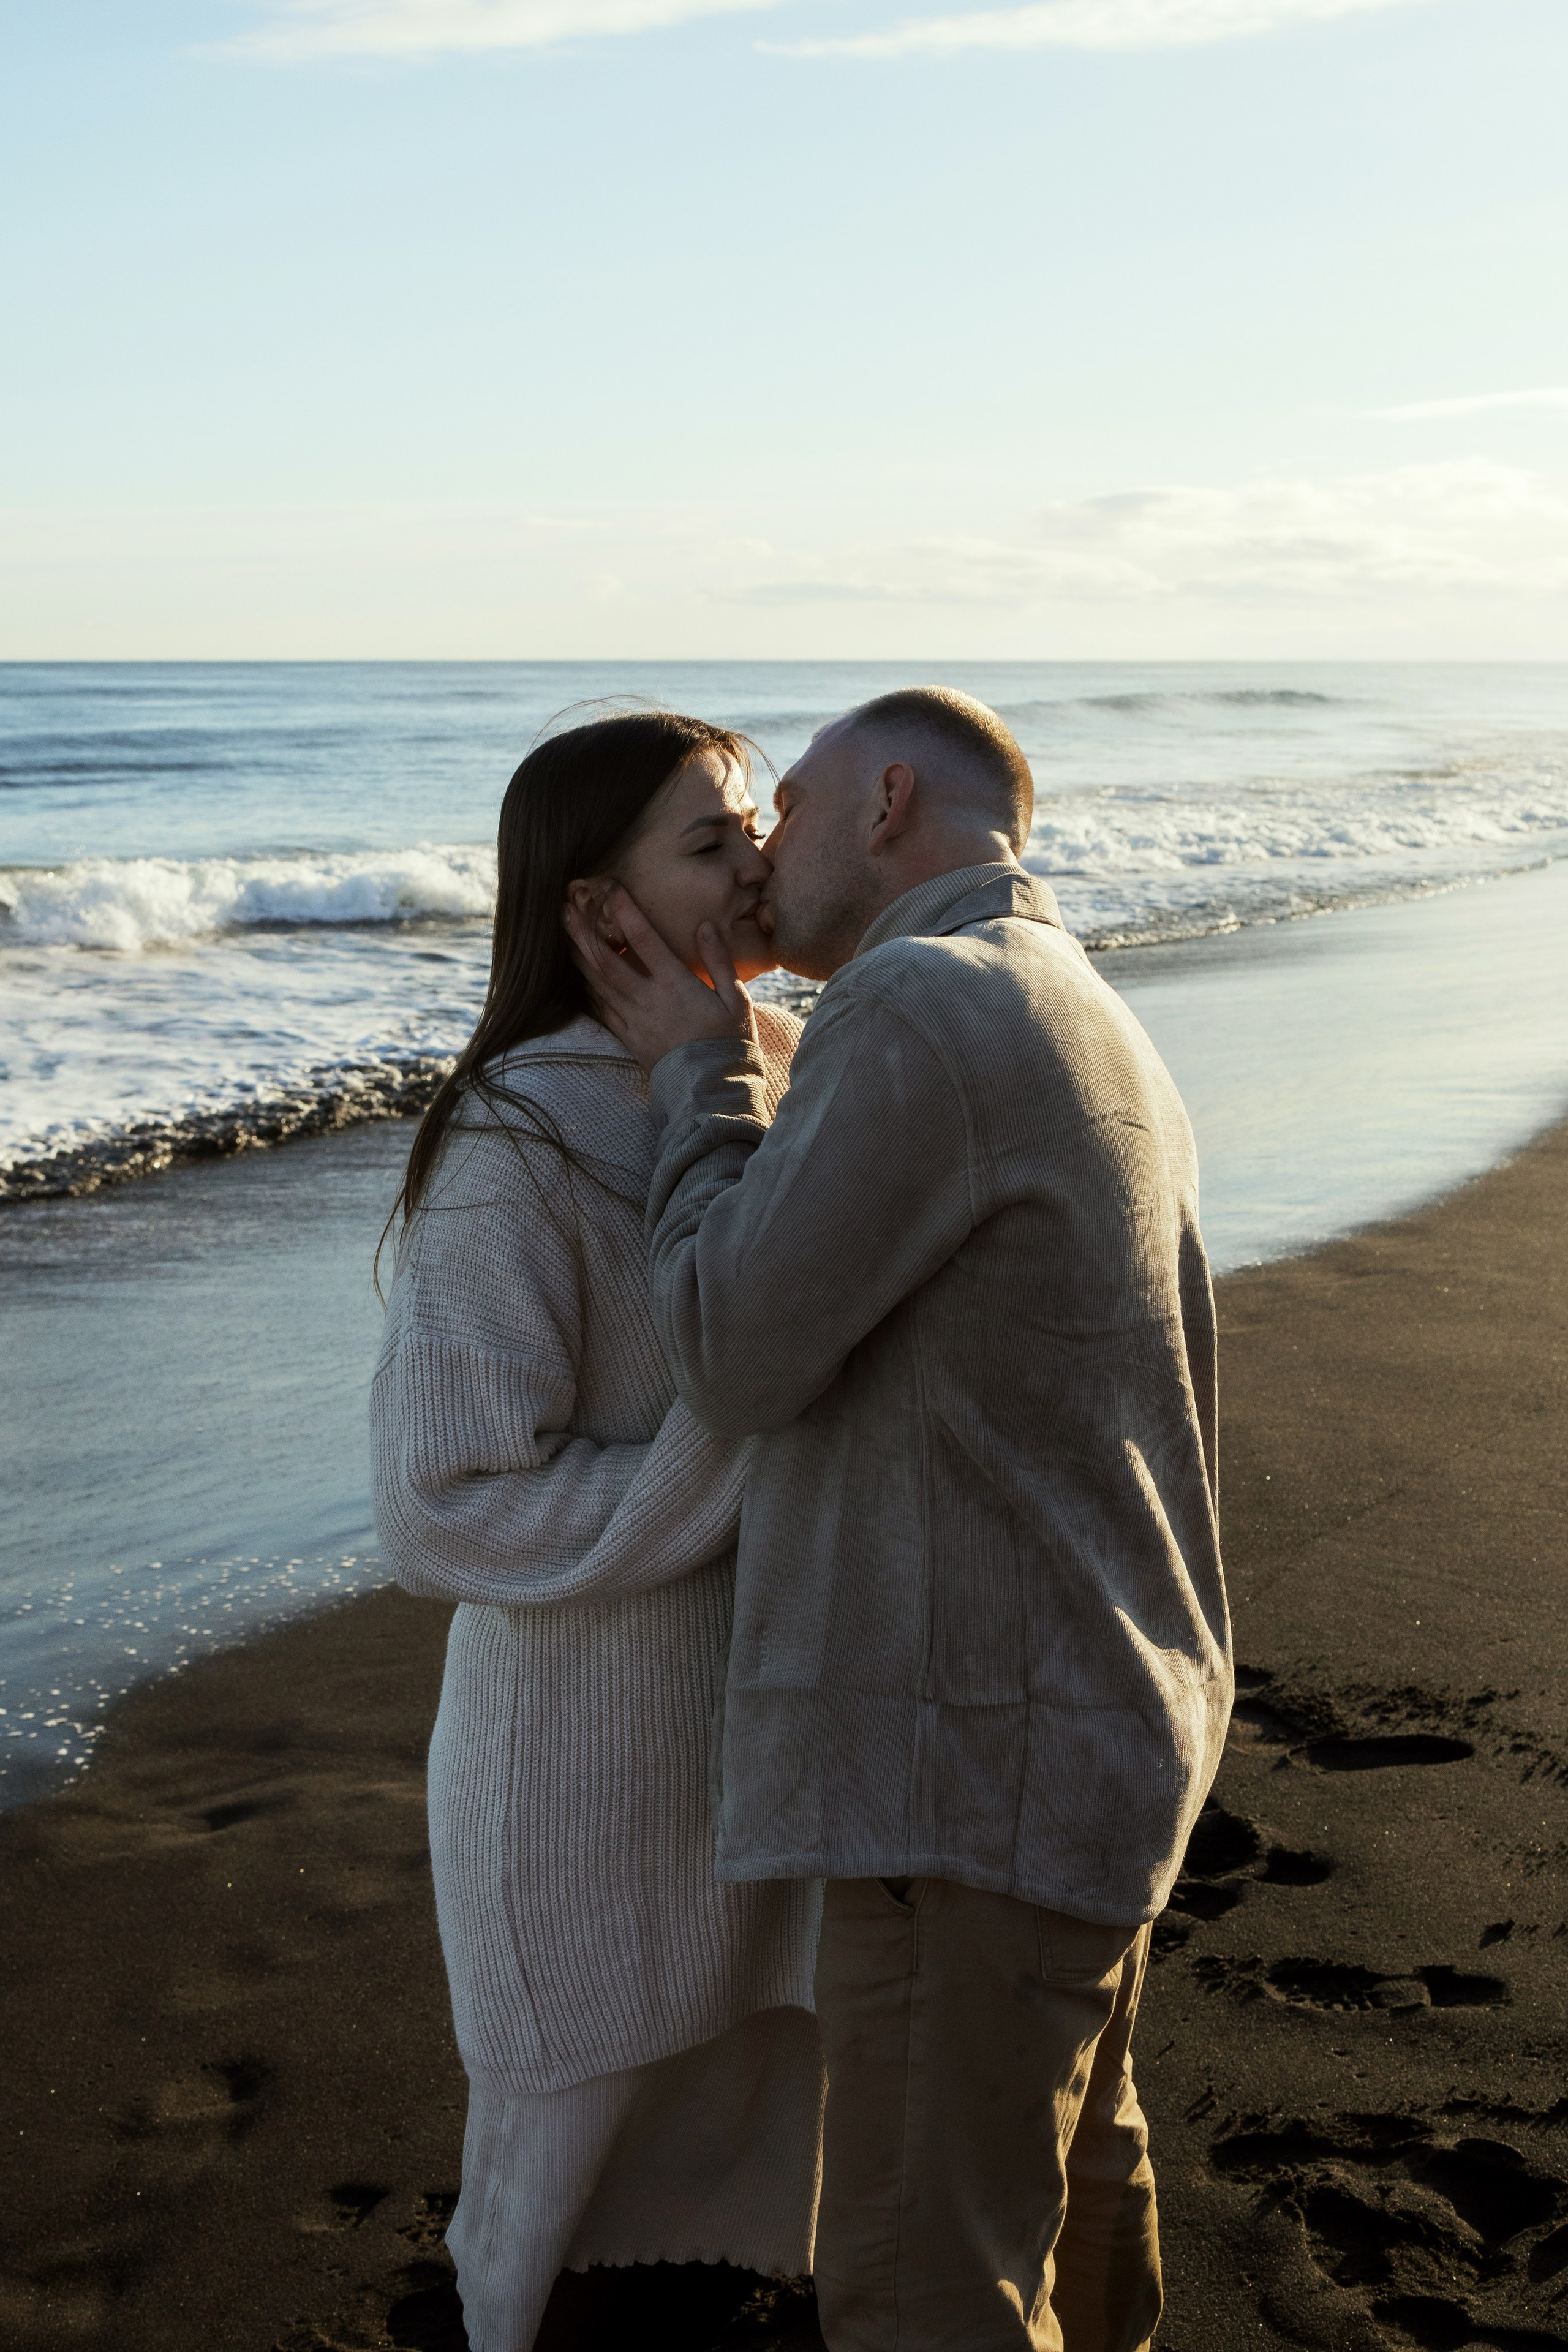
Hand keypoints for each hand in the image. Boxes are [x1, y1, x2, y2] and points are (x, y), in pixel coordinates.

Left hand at [563, 888, 756, 1072]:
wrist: (711, 1090)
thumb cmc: (729, 1042)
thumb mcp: (735, 999)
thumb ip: (719, 960)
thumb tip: (706, 926)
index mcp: (674, 985)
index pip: (643, 939)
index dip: (625, 911)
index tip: (611, 888)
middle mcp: (647, 999)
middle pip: (605, 959)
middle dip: (584, 930)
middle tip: (567, 906)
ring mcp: (633, 1020)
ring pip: (596, 982)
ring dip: (579, 954)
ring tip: (566, 933)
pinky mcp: (628, 1037)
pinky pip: (600, 1009)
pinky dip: (587, 988)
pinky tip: (579, 975)